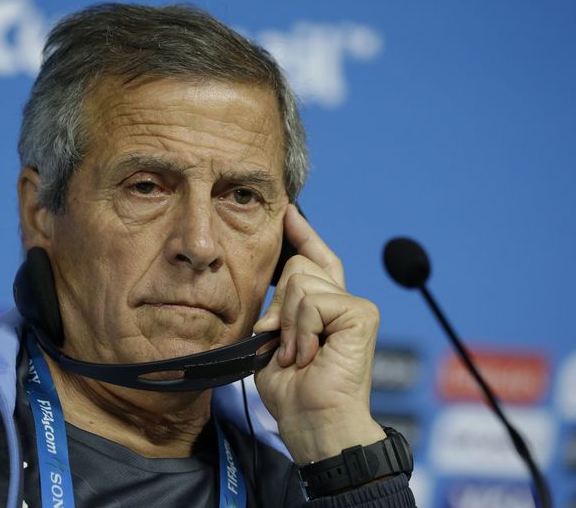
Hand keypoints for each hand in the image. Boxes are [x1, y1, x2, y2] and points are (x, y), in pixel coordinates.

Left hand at [253, 205, 384, 462]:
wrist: (313, 424)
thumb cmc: (292, 391)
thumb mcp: (275, 340)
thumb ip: (280, 307)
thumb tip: (279, 275)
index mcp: (325, 308)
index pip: (315, 259)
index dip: (302, 234)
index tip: (289, 212)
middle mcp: (344, 302)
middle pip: (296, 267)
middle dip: (278, 307)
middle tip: (284, 347)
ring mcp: (356, 306)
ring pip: (300, 282)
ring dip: (288, 326)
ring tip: (298, 356)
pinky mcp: (361, 314)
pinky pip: (312, 302)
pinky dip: (300, 331)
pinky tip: (309, 356)